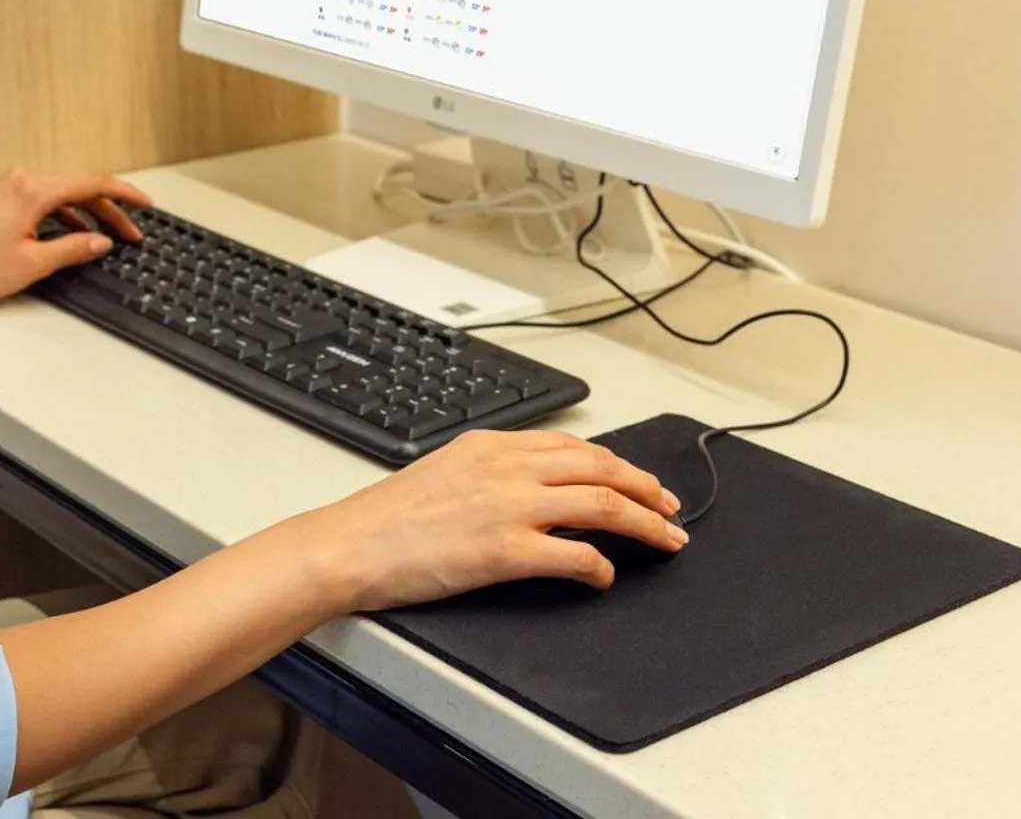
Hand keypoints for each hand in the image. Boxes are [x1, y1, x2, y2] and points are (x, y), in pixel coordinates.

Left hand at [0, 169, 152, 322]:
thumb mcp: (34, 263)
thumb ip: (73, 248)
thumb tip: (100, 241)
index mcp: (34, 190)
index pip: (92, 183)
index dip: (124, 194)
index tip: (145, 203)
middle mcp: (23, 181)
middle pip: (79, 188)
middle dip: (109, 210)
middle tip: (132, 232)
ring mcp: (10, 188)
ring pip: (62, 195)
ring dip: (87, 213)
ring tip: (108, 235)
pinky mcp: (2, 199)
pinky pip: (44, 200)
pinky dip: (64, 214)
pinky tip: (74, 233)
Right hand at [297, 430, 686, 609]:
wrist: (350, 544)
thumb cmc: (384, 517)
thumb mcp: (442, 470)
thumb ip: (488, 471)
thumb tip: (526, 488)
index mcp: (491, 445)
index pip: (573, 446)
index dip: (617, 464)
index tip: (638, 481)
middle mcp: (507, 468)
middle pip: (602, 468)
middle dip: (647, 488)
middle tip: (670, 508)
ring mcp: (510, 507)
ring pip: (603, 504)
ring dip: (644, 524)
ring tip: (665, 540)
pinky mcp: (506, 550)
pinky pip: (576, 554)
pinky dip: (601, 565)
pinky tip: (605, 576)